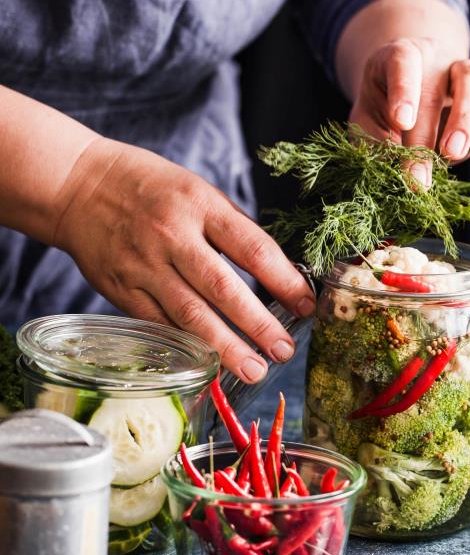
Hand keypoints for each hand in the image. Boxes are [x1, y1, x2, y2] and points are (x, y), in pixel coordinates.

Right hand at [53, 138, 315, 382]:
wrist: (77, 184)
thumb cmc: (151, 187)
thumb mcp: (198, 191)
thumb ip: (233, 229)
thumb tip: (277, 272)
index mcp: (200, 206)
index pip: (252, 249)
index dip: (284, 281)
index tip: (307, 306)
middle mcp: (173, 236)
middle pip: (223, 288)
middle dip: (258, 325)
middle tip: (284, 351)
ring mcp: (145, 266)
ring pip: (190, 315)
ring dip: (226, 348)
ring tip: (254, 371)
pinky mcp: (122, 290)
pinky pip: (160, 324)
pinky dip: (187, 347)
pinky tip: (210, 364)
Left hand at [350, 38, 469, 185]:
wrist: (409, 95)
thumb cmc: (385, 110)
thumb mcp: (368, 124)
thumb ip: (375, 144)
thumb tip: (390, 175)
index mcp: (398, 59)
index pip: (402, 62)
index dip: (404, 90)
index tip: (401, 121)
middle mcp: (435, 59)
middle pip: (440, 82)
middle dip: (430, 131)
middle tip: (421, 173)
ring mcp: (466, 71)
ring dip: (466, 119)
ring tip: (453, 154)